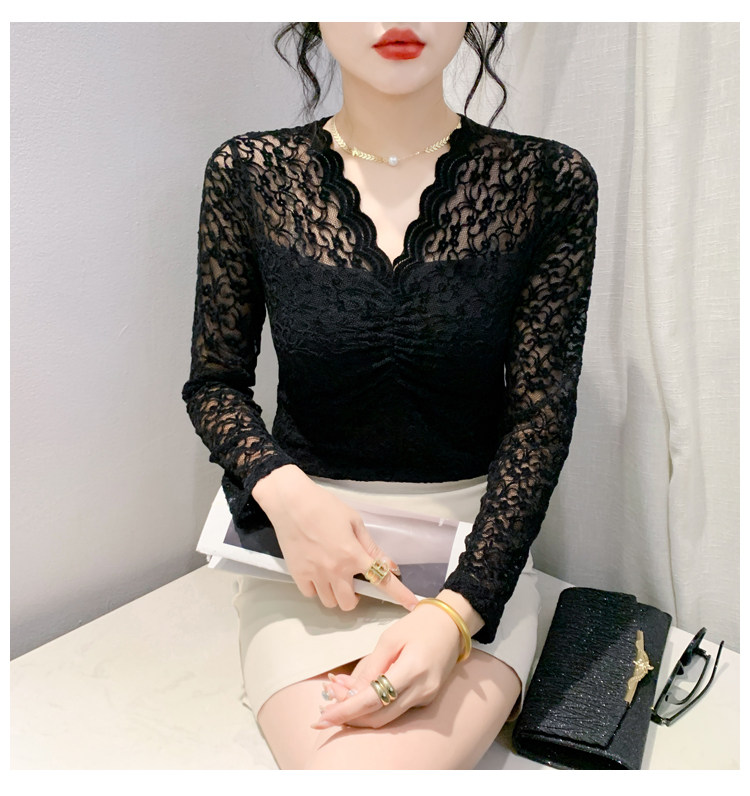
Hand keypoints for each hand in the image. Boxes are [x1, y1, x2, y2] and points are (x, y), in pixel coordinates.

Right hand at [252, 465, 416, 611]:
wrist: (291, 502)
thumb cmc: (324, 506)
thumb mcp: (354, 521)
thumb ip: (371, 547)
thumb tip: (389, 565)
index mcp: (353, 554)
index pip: (382, 580)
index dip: (399, 594)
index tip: (411, 603)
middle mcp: (335, 570)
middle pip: (349, 603)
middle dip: (355, 596)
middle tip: (352, 580)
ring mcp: (315, 574)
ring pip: (330, 602)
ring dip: (336, 594)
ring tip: (333, 576)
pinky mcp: (297, 574)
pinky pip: (311, 594)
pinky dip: (317, 589)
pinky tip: (317, 573)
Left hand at [312, 594, 476, 728]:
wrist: (451, 624)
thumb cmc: (419, 625)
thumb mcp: (390, 638)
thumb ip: (369, 667)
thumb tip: (347, 693)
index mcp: (412, 670)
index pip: (372, 700)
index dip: (345, 711)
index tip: (322, 718)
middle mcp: (421, 690)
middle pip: (378, 717)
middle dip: (349, 716)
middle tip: (326, 706)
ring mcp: (426, 698)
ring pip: (386, 718)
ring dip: (360, 713)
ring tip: (339, 696)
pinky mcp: (426, 699)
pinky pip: (395, 710)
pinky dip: (374, 707)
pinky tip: (360, 693)